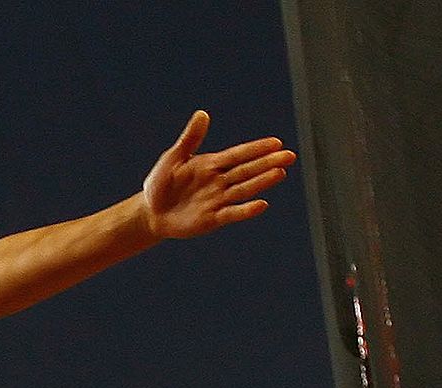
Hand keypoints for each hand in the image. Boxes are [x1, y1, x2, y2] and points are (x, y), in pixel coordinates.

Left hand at [141, 112, 295, 239]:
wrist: (151, 212)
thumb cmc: (161, 182)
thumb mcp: (173, 157)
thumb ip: (190, 138)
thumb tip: (203, 114)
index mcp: (211, 164)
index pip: (238, 154)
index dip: (256, 148)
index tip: (276, 142)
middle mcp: (219, 181)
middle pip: (247, 170)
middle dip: (267, 163)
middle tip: (290, 156)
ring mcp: (218, 200)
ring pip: (243, 189)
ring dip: (261, 182)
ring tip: (280, 173)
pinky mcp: (212, 218)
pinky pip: (232, 213)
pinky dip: (246, 210)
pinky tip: (262, 204)